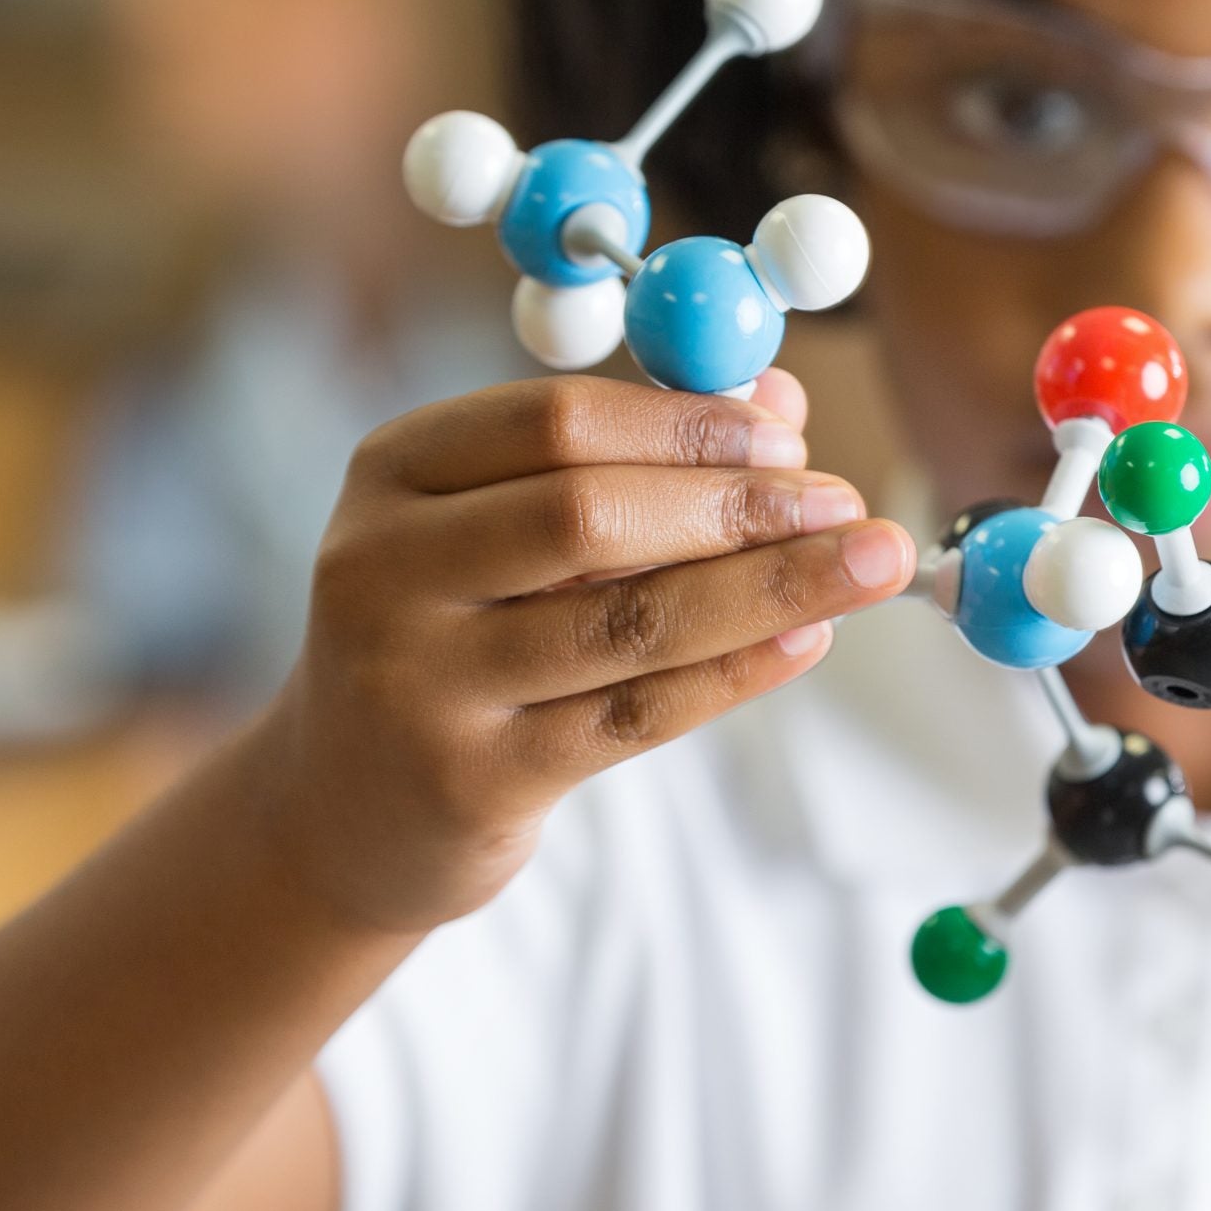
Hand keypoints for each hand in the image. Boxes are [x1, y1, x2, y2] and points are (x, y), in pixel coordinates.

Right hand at [254, 369, 915, 934]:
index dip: (684, 423)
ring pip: (626, 622)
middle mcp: (383, 570)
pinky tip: (809, 638)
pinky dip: (735, 672)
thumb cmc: (447, 637)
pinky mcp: (472, 781)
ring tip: (869, 563)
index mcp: (390, 474)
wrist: (341, 808)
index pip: (551, 421)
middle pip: (585, 514)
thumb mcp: (494, 532)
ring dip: (767, 587)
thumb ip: (621, 464)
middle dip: (735, 504)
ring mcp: (421, 683)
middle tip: (845, 501)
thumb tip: (781, 401)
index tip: (789, 431)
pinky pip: (635, 714)